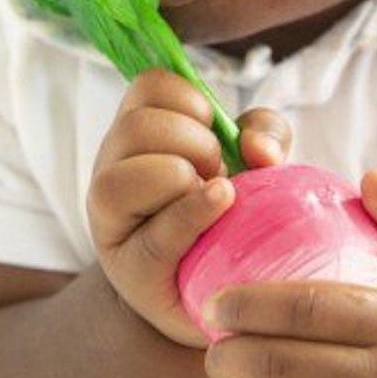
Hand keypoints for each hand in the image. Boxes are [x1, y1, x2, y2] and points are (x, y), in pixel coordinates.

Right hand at [88, 68, 293, 348]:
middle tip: (217, 170)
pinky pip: (157, 235)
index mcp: (138, 133)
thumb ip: (265, 134)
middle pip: (137, 127)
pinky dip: (194, 214)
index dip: (191, 100)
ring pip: (123, 179)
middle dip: (194, 142)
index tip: (214, 132)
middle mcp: (111, 168)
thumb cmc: (233, 212)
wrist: (227, 292)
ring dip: (182, 178)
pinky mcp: (132, 270)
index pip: (149, 85)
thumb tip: (256, 147)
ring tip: (214, 197)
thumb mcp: (254, 160)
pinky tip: (222, 205)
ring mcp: (112, 222)